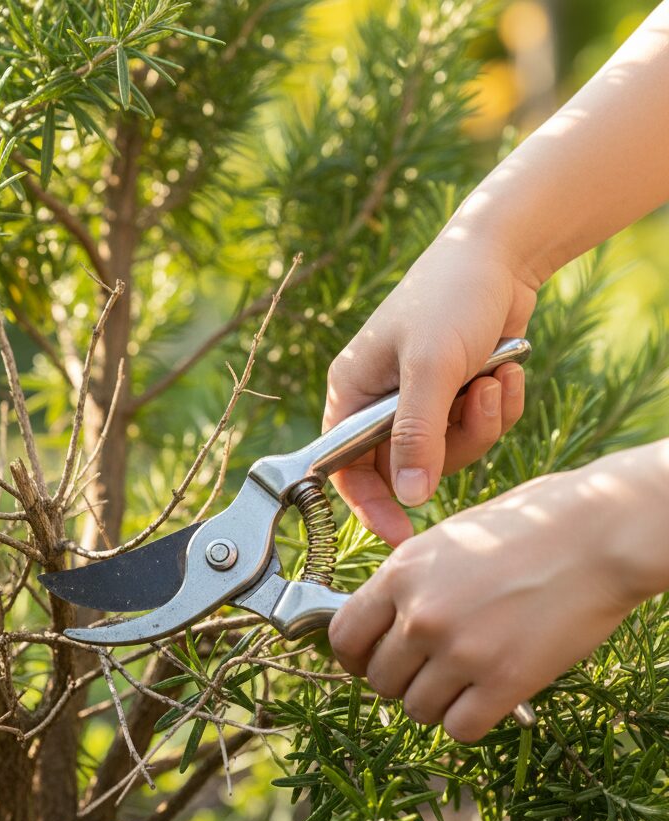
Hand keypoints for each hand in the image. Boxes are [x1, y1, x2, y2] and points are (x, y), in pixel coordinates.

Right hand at [323, 226, 536, 545]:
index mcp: (351, 394)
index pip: (345, 468)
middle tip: (477, 406)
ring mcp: (421, 400)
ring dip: (482, 421)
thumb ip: (416, 435)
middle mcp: (380, 403)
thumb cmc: (450, 298)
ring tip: (496, 378)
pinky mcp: (457, 395)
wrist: (504, 253)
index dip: (370, 504)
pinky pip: (477, 430)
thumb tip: (409, 498)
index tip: (400, 534)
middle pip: (407, 467)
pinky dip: (499, 406)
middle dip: (451, 446)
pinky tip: (508, 369)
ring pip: (449, 451)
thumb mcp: (430, 369)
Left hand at [327, 444, 668, 742]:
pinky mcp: (504, 681)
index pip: (344, 637)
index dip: (355, 656)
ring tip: (465, 678)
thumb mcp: (446, 541)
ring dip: (436, 702)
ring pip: (416, 709)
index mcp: (400, 574)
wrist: (600, 534)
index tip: (373, 659)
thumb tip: (380, 622)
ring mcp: (460, 651)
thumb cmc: (527, 528)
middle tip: (432, 668)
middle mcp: (419, 615)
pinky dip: (469, 720)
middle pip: (378, 680)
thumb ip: (407, 583)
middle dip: (401, 679)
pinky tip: (488, 697)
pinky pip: (459, 728)